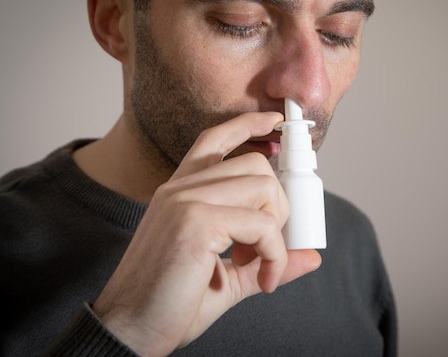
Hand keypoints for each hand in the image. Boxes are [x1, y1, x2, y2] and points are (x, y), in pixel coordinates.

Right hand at [92, 112, 321, 356]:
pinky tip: (263, 280)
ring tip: (260, 265)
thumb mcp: (227, 279)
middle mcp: (180, 188)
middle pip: (255, 164)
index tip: (275, 123)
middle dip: (279, 206)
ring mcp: (185, 200)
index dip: (248, 124)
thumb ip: (266, 260)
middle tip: (268, 247)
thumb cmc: (169, 304)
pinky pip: (262, 225)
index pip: (215, 139)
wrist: (127, 332)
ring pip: (264, 187)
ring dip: (277, 231)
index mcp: (180, 193)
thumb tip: (311, 257)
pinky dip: (275, 255)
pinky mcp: (195, 222)